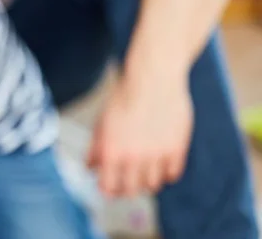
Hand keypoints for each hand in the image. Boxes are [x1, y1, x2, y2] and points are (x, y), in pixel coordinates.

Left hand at [87, 73, 193, 197]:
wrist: (153, 79)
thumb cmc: (123, 98)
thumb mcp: (102, 122)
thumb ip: (96, 148)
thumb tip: (91, 168)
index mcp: (112, 151)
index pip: (108, 187)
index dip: (108, 190)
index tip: (109, 188)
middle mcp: (134, 157)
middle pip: (132, 191)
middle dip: (127, 189)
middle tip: (127, 182)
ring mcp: (157, 155)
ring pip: (153, 185)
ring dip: (147, 181)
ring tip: (143, 170)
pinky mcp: (177, 149)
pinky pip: (172, 174)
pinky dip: (165, 172)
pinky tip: (160, 162)